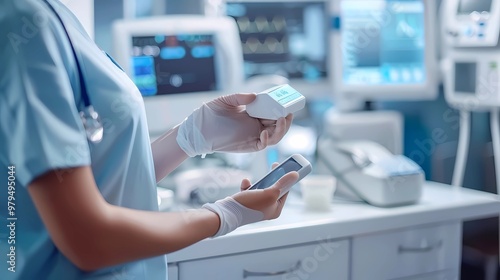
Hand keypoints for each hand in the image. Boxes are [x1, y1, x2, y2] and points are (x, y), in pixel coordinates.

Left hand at [176, 93, 292, 156]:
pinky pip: (263, 145)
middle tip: (289, 111)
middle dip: (286, 119)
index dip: (280, 108)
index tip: (286, 102)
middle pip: (277, 124)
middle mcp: (255, 125)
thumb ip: (240, 97)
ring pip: (275, 135)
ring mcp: (253, 136)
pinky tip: (264, 132)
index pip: (271, 112)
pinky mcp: (249, 145)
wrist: (199, 129)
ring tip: (283, 119)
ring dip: (282, 129)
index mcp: (252, 114)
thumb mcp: (226, 101)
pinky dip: (267, 139)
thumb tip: (255, 96)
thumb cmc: (210, 114)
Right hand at [232, 162, 296, 219]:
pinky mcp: (247, 202)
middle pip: (274, 188)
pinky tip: (245, 183)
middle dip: (273, 178)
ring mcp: (257, 205)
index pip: (285, 191)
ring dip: (258, 181)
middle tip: (275, 166)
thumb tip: (295, 174)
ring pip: (261, 188)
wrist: (228, 212)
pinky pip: (250, 190)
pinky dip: (247, 185)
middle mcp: (267, 208)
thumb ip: (282, 183)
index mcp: (276, 209)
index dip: (287, 179)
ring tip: (255, 179)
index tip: (289, 167)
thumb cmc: (250, 205)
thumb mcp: (269, 193)